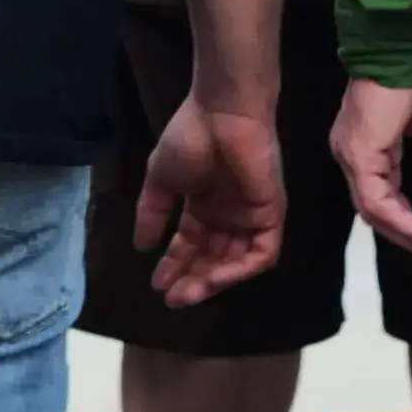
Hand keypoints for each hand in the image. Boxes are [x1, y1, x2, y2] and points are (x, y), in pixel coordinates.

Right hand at [136, 92, 285, 305]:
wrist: (222, 113)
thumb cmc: (190, 137)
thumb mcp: (161, 179)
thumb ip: (152, 213)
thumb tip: (140, 247)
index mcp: (204, 204)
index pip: (191, 244)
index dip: (174, 265)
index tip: (156, 285)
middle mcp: (228, 214)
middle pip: (212, 257)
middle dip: (192, 279)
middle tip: (172, 299)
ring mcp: (250, 215)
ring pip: (235, 261)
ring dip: (213, 280)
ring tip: (188, 293)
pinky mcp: (271, 215)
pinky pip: (261, 254)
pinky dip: (239, 270)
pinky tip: (215, 278)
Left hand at [330, 66, 411, 264]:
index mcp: (368, 145)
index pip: (381, 193)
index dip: (406, 218)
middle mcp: (352, 152)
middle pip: (373, 208)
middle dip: (405, 233)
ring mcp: (352, 153)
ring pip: (372, 209)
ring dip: (405, 232)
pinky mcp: (360, 152)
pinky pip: (376, 198)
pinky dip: (400, 219)